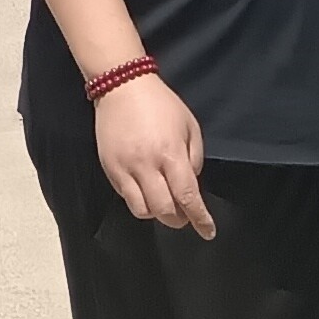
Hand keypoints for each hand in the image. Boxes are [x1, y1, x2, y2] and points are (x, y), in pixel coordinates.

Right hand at [94, 73, 212, 236]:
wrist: (121, 86)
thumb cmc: (161, 104)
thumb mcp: (190, 126)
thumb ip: (194, 159)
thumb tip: (190, 186)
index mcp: (171, 153)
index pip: (187, 197)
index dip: (200, 219)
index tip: (208, 232)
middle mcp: (147, 165)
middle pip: (164, 211)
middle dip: (179, 219)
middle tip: (184, 214)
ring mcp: (125, 168)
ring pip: (142, 211)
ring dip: (157, 213)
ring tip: (163, 201)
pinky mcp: (110, 168)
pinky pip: (126, 198)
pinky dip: (140, 200)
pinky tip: (145, 188)